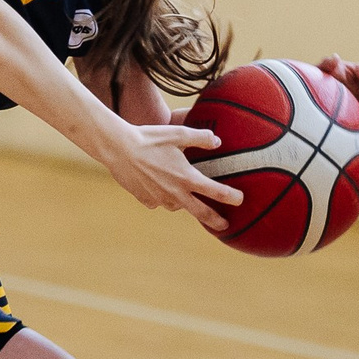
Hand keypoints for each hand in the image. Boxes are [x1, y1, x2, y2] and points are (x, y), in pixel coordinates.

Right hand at [97, 120, 241, 230]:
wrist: (118, 149)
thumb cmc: (150, 138)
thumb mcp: (178, 133)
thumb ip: (200, 138)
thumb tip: (217, 141)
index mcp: (186, 177)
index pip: (216, 192)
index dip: (231, 197)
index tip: (240, 200)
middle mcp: (175, 193)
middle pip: (201, 213)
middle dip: (215, 220)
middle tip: (224, 225)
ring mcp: (159, 199)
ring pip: (177, 206)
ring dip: (184, 203)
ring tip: (185, 196)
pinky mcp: (145, 200)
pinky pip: (159, 202)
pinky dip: (163, 198)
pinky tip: (159, 187)